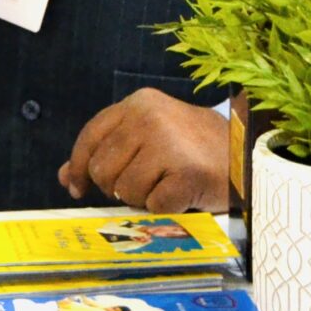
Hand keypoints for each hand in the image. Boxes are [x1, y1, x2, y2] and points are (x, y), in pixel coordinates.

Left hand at [57, 89, 231, 212]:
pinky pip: (154, 206)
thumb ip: (106, 151)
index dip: (79, 165)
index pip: (91, 136)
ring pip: (125, 190)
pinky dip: (166, 208)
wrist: (246, 154)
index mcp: (139, 103)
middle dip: (117, 185)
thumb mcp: (147, 137)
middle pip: (103, 169)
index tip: (76, 187)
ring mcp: (169, 145)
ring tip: (167, 184)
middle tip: (144, 182)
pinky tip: (182, 194)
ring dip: (143, 198)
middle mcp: (151, 118)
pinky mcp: (186, 174)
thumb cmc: (192, 148)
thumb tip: (65, 176)